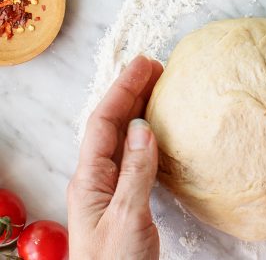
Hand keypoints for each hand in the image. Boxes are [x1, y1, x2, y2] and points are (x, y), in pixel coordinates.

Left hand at [67, 56, 162, 259]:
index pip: (104, 122)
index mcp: (91, 179)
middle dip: (130, 91)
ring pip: (122, 136)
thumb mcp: (126, 217)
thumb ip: (135, 172)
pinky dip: (146, 133)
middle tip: (155, 67)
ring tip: (157, 87)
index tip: (144, 66)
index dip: (123, 90)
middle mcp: (97, 177)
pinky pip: (134, 154)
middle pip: (111, 123)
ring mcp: (111, 185)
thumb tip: (142, 128)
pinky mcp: (126, 195)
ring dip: (138, 108)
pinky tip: (157, 128)